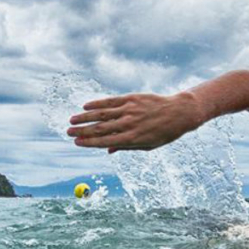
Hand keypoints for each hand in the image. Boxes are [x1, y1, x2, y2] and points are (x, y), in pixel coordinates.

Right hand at [67, 92, 201, 152]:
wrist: (179, 112)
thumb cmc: (164, 132)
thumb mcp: (147, 145)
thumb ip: (126, 147)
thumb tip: (107, 150)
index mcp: (132, 139)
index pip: (104, 141)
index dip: (88, 142)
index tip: (76, 142)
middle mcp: (128, 124)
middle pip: (100, 128)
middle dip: (82, 131)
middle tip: (68, 132)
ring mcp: (129, 110)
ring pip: (102, 113)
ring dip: (85, 117)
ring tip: (72, 119)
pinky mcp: (131, 98)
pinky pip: (111, 101)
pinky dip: (97, 103)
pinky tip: (86, 106)